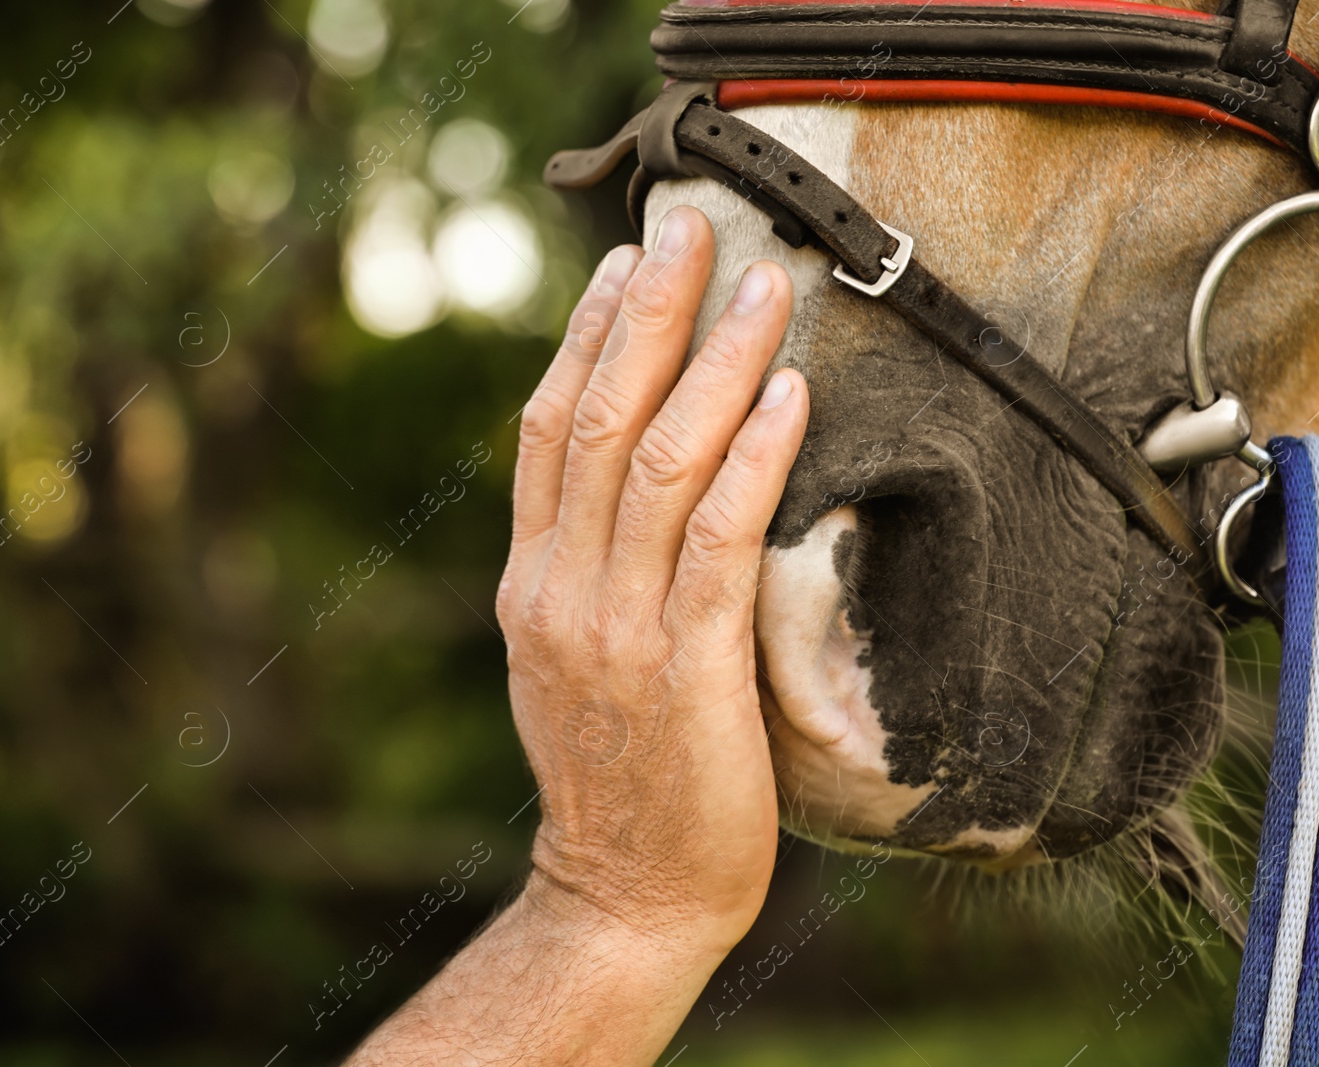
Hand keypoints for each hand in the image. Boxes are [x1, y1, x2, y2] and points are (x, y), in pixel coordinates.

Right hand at [496, 206, 807, 955]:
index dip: (585, 339)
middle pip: (598, 421)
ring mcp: (618, 627)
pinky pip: (718, 541)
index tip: (626, 264)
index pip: (546, 432)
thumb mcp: (578, 660)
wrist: (625, 894)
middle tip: (692, 228)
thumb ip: (595, 573)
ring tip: (761, 289)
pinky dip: (752, 460)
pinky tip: (786, 398)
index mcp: (533, 583)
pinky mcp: (685, 666)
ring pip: (659, 463)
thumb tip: (641, 489)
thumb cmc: (623, 776)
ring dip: (713, 366)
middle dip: (647, 317)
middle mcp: (562, 590)